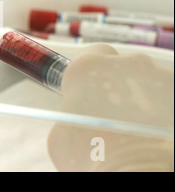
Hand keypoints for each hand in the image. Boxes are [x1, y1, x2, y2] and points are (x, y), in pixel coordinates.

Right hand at [47, 44, 173, 171]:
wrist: (139, 170)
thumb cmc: (93, 154)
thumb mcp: (60, 136)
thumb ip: (69, 116)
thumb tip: (78, 123)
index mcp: (88, 68)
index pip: (93, 53)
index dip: (92, 72)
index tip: (92, 89)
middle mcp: (127, 63)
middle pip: (124, 68)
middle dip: (121, 87)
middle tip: (117, 117)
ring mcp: (160, 76)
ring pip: (149, 82)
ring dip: (145, 100)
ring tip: (141, 131)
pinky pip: (168, 98)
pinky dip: (164, 113)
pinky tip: (157, 134)